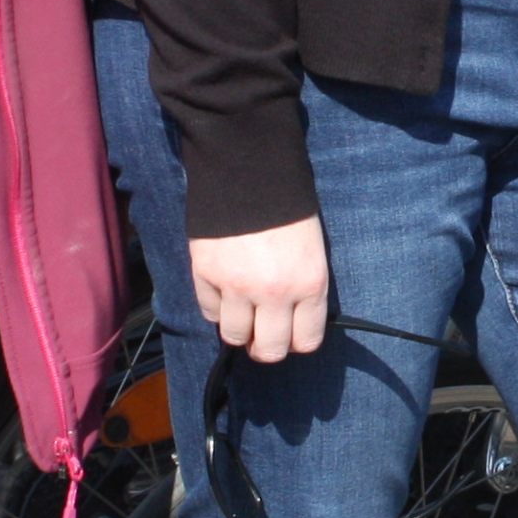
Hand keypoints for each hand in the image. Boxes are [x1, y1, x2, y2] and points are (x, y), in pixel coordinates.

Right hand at [188, 216, 329, 364]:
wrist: (249, 168)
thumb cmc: (287, 204)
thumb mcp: (311, 247)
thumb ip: (303, 285)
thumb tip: (291, 317)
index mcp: (310, 283)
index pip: (306, 340)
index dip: (297, 341)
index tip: (291, 334)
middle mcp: (275, 293)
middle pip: (269, 350)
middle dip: (267, 346)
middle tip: (262, 333)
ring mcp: (237, 286)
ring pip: (234, 336)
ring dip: (238, 328)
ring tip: (241, 312)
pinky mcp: (206, 275)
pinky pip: (209, 311)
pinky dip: (216, 307)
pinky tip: (223, 291)